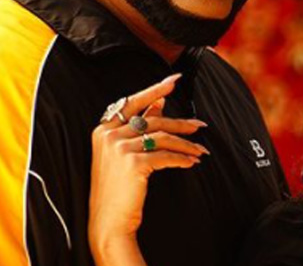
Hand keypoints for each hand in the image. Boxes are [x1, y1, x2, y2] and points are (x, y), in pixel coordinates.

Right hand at [89, 73, 208, 260]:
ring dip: (185, 144)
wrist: (108, 221)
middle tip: (199, 125)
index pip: (133, 102)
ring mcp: (119, 148)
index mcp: (103, 129)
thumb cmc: (116, 188)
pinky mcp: (132, 162)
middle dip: (180, 123)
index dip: (155, 90)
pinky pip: (165, 156)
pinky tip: (191, 163)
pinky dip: (181, 159)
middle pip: (153, 120)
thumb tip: (160, 102)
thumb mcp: (123, 153)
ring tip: (199, 150)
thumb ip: (139, 125)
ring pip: (162, 138)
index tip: (175, 80)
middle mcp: (109, 135)